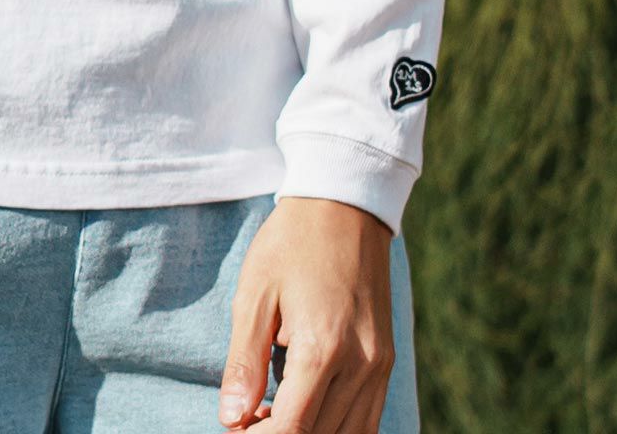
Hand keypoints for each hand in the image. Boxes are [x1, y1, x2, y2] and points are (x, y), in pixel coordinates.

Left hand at [218, 196, 395, 432]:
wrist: (343, 205)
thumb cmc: (292, 244)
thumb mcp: (255, 294)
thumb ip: (243, 362)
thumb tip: (230, 419)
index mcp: (323, 349)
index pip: (292, 430)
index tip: (233, 428)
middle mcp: (361, 366)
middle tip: (245, 419)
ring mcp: (380, 367)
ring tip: (270, 415)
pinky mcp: (386, 361)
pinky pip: (366, 419)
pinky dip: (336, 428)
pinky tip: (304, 410)